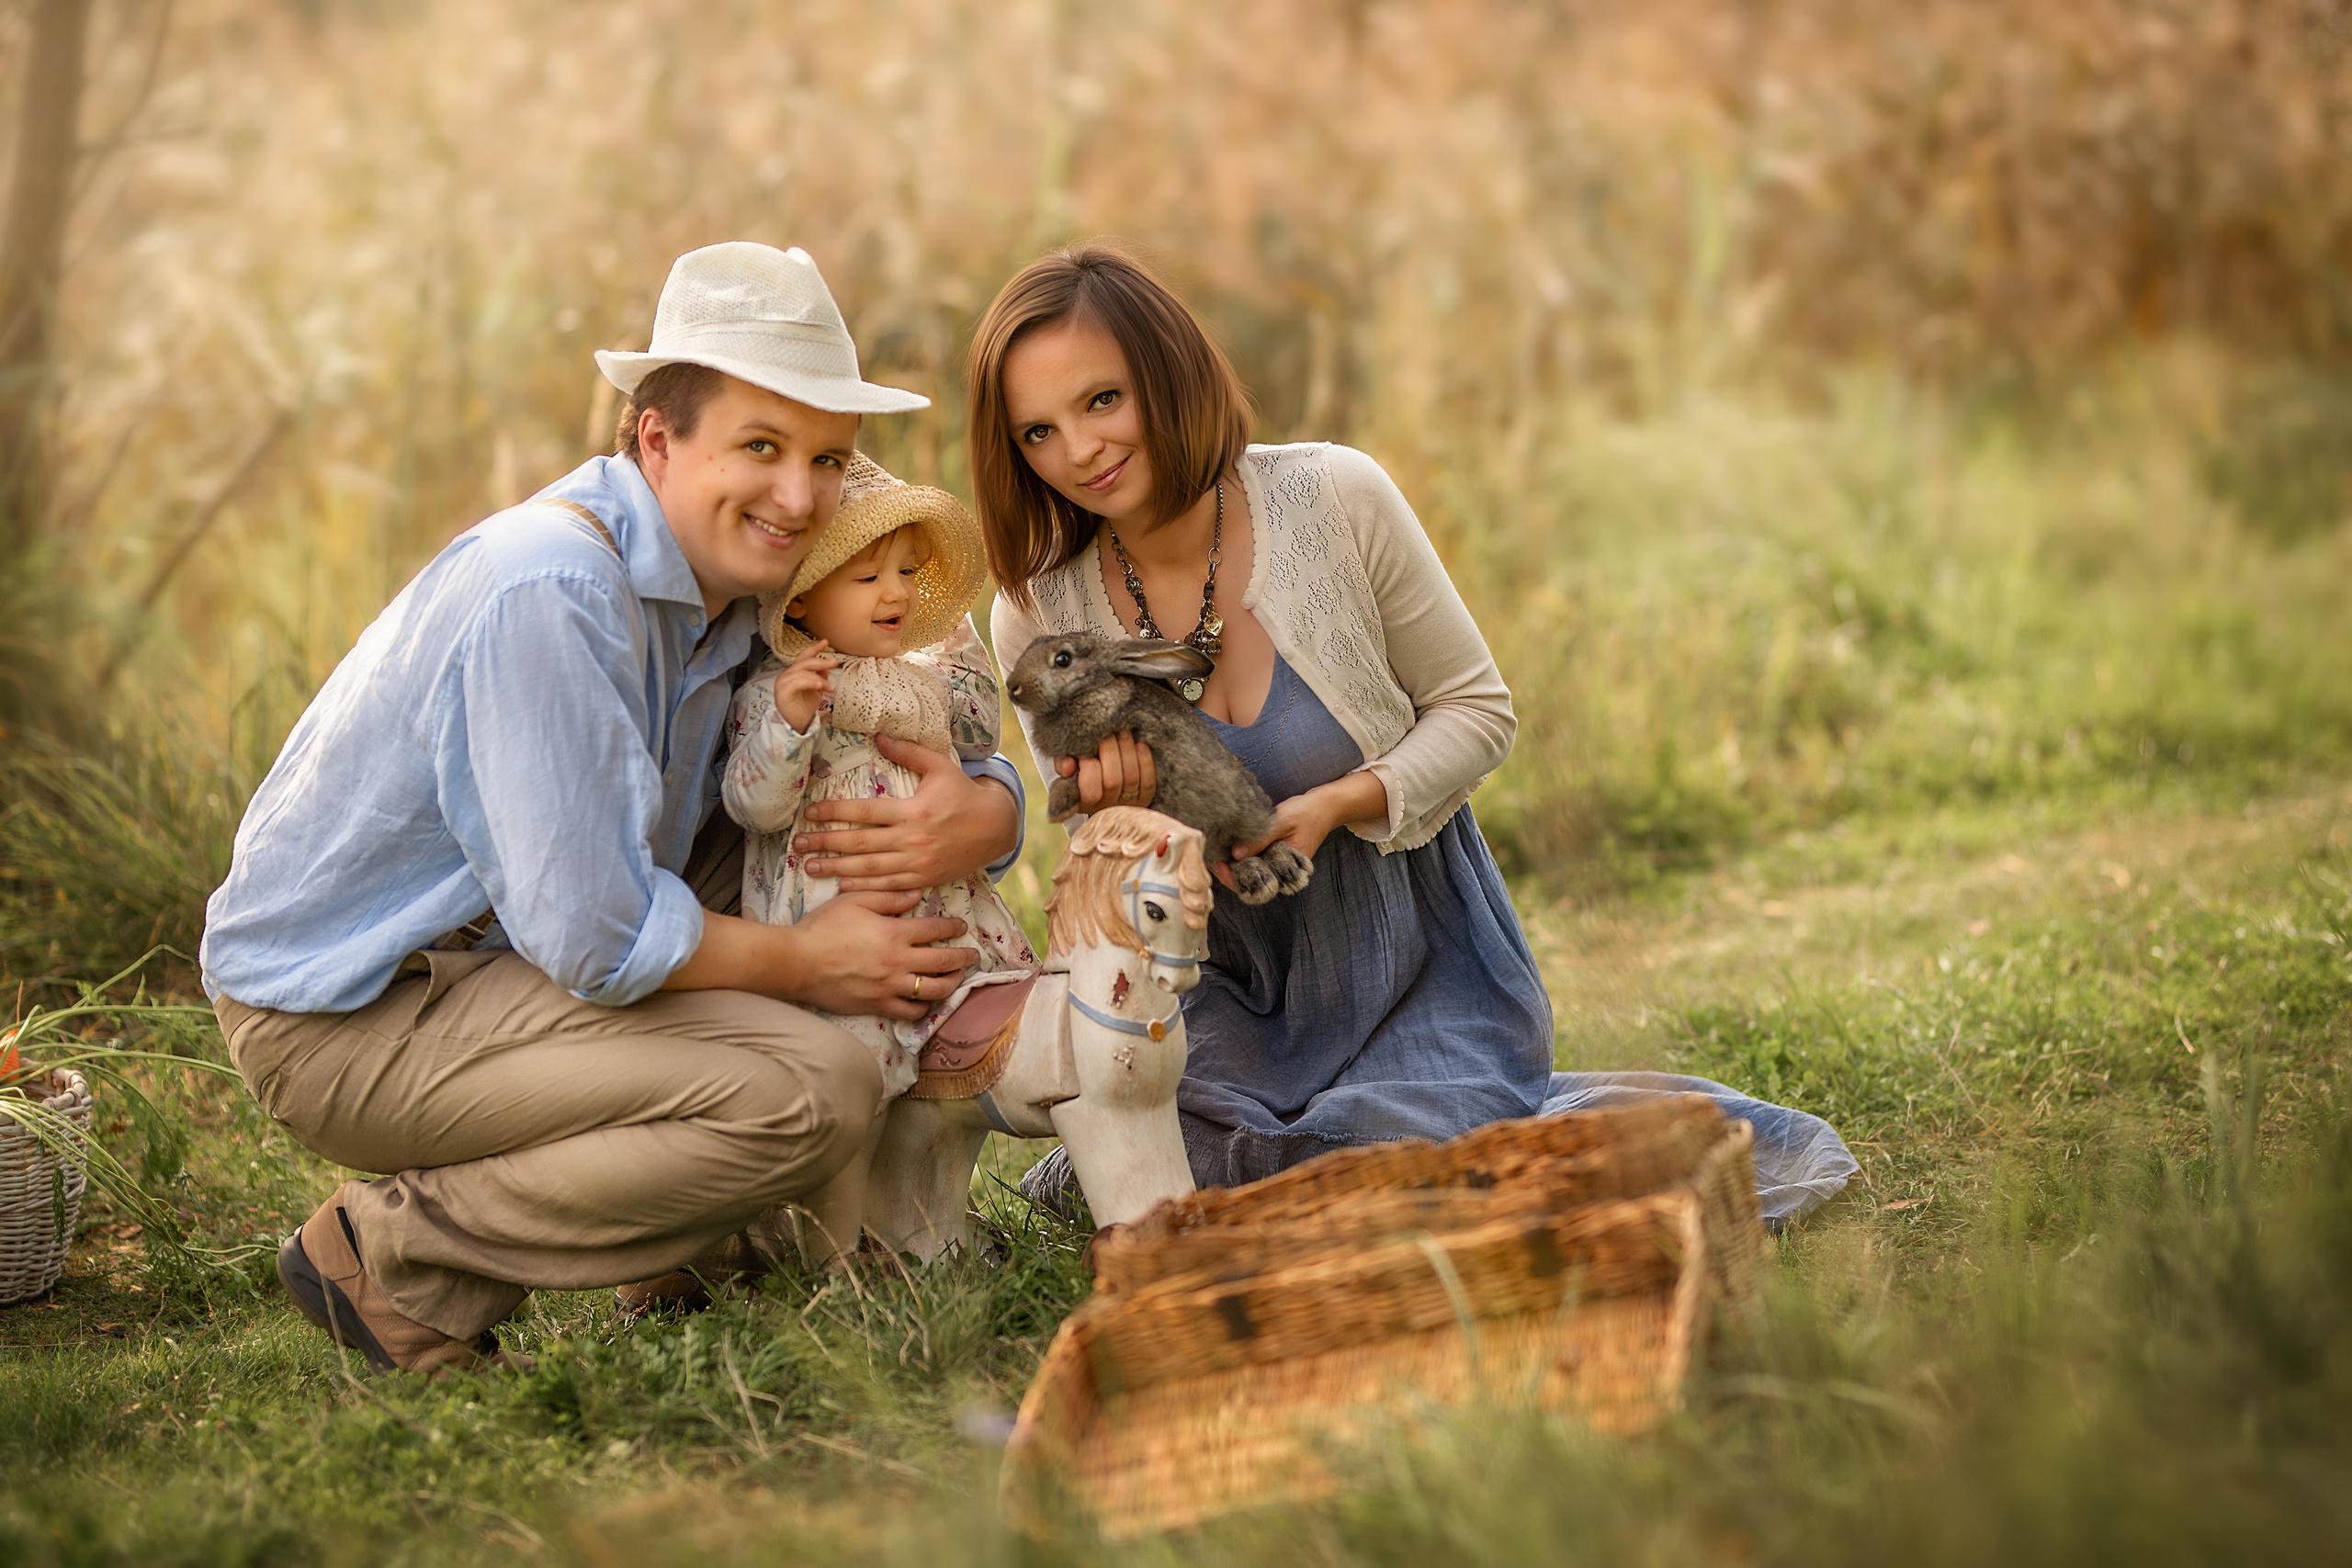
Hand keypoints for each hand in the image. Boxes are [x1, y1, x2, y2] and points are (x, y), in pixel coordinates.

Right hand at [774, 641, 840, 730]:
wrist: (797, 724)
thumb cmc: (805, 707)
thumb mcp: (817, 689)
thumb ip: (820, 676)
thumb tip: (826, 667)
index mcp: (794, 672)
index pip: (803, 657)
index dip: (814, 649)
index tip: (826, 642)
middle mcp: (787, 674)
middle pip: (804, 662)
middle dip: (820, 661)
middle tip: (834, 662)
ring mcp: (783, 682)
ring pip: (801, 672)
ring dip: (819, 678)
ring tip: (830, 687)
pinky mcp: (782, 692)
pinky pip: (797, 682)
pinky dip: (810, 682)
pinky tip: (820, 686)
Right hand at [778, 891, 977, 1020]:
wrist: (797, 963)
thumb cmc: (823, 928)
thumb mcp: (854, 901)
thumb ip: (887, 896)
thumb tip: (916, 895)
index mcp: (894, 933)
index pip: (936, 930)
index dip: (954, 928)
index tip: (961, 928)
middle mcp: (897, 962)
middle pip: (944, 962)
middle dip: (963, 958)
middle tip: (972, 955)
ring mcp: (889, 987)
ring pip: (934, 990)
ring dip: (951, 983)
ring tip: (956, 978)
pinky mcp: (878, 1006)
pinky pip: (910, 1012)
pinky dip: (924, 1008)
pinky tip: (928, 1001)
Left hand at [797, 735, 1020, 889]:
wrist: (996, 829)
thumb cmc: (964, 794)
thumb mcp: (941, 767)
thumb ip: (909, 752)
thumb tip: (878, 736)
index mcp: (913, 811)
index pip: (865, 811)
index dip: (835, 812)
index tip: (810, 813)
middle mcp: (912, 840)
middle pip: (859, 843)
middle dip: (825, 843)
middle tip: (798, 844)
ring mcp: (917, 863)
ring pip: (869, 868)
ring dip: (836, 868)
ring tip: (809, 866)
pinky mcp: (924, 879)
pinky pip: (888, 886)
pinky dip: (863, 887)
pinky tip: (841, 885)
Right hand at [1053, 730, 1156, 811]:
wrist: (1103, 779)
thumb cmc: (1080, 769)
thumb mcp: (1067, 766)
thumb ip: (1063, 763)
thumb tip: (1069, 765)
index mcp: (1082, 802)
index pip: (1090, 791)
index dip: (1090, 767)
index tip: (1087, 747)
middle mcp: (1105, 807)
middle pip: (1113, 781)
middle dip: (1110, 751)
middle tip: (1108, 732)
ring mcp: (1126, 805)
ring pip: (1131, 778)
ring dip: (1128, 751)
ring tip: (1123, 731)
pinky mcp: (1144, 799)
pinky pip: (1148, 782)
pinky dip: (1145, 761)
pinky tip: (1140, 744)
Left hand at [1217, 770, 1388, 889]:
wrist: (1326, 806)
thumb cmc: (1307, 812)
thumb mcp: (1283, 822)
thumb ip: (1260, 839)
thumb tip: (1236, 854)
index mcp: (1288, 871)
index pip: (1256, 886)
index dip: (1233, 879)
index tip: (1216, 865)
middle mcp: (1282, 873)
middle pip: (1250, 882)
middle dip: (1229, 872)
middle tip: (1209, 855)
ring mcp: (1277, 865)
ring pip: (1250, 872)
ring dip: (1233, 864)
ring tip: (1215, 849)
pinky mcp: (1273, 856)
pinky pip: (1255, 861)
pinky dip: (1241, 855)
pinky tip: (1228, 845)